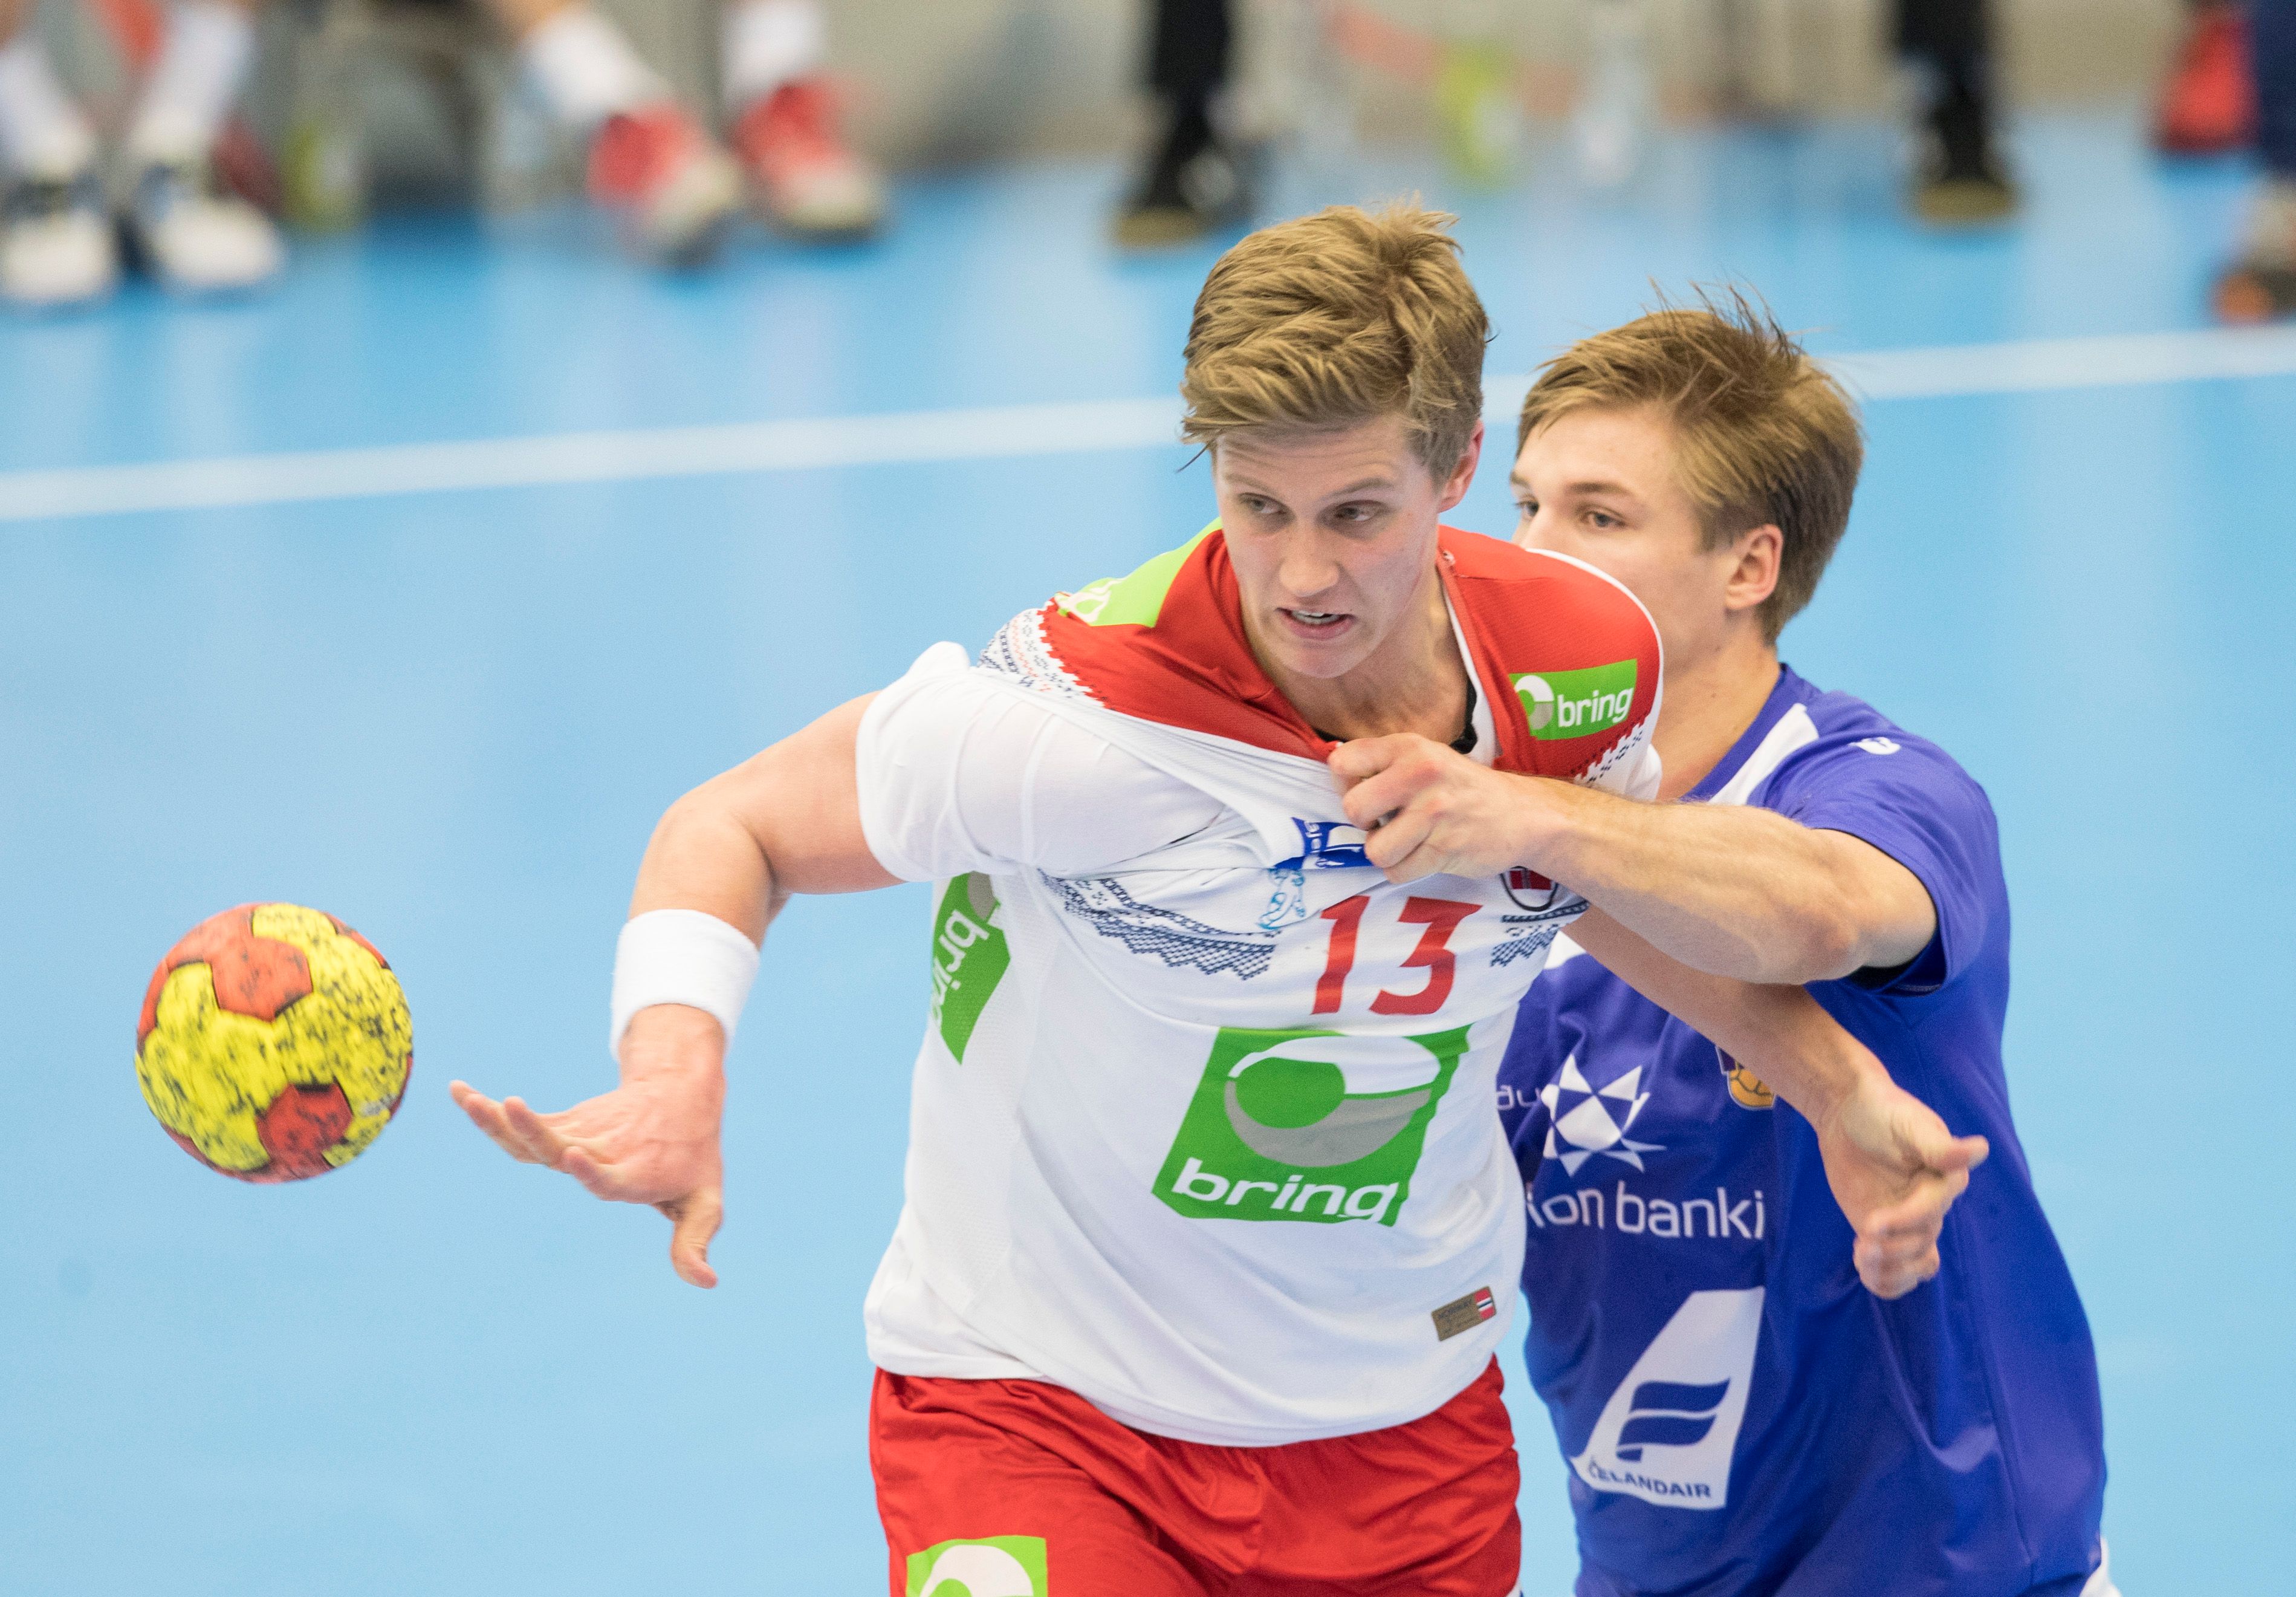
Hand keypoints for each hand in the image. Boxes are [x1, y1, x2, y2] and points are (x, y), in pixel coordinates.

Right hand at [449, 1004, 728, 1287]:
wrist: (682, 1097)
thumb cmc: (694, 1158)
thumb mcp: (705, 1201)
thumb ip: (694, 1241)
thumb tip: (708, 1283)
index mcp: (635, 1175)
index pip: (609, 1177)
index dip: (591, 1170)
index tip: (572, 1154)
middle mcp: (602, 1153)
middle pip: (560, 1145)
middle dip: (533, 1129)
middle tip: (513, 1105)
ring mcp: (580, 1136)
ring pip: (535, 1133)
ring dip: (500, 1118)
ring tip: (470, 1099)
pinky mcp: (566, 1124)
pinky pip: (525, 1123)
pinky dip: (492, 1111)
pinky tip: (460, 1092)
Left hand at [1330, 734, 1561, 882]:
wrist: (1522, 814)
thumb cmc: (1461, 787)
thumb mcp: (1425, 756)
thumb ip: (1382, 761)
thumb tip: (1332, 766)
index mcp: (1409, 747)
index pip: (1342, 762)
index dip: (1345, 783)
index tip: (1366, 790)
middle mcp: (1420, 775)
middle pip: (1352, 808)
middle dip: (1363, 822)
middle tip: (1384, 821)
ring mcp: (1434, 813)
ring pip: (1374, 849)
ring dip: (1385, 852)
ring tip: (1405, 840)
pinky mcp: (1445, 849)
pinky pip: (1397, 872)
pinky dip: (1404, 870)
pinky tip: (1422, 855)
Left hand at [1811, 1069, 1988, 1298]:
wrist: (1847, 1115)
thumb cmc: (1880, 1110)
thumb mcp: (1907, 1123)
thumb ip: (1939, 1145)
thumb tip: (1980, 1149)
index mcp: (1946, 1177)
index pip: (1932, 1210)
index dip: (1905, 1221)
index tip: (1870, 1223)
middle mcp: (1933, 1203)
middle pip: (1923, 1243)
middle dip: (1892, 1249)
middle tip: (1862, 1242)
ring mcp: (1912, 1221)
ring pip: (1917, 1266)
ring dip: (1890, 1271)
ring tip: (1860, 1255)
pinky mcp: (1891, 1232)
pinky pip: (1899, 1271)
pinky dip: (1885, 1281)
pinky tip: (1863, 1268)